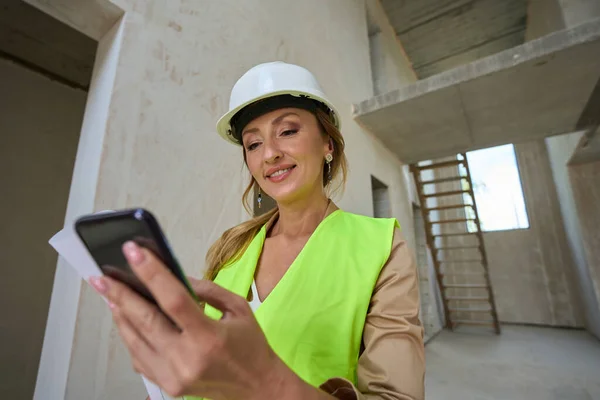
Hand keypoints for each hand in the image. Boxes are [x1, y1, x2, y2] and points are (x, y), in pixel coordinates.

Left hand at [88, 241, 300, 398]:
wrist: (256, 389)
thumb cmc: (250, 346)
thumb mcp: (238, 309)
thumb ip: (207, 290)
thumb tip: (175, 277)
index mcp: (209, 337)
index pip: (173, 300)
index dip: (151, 273)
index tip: (133, 252)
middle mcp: (187, 359)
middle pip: (145, 321)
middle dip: (120, 294)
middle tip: (102, 276)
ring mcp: (174, 376)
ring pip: (135, 340)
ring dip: (120, 314)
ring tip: (109, 294)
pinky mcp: (167, 386)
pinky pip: (139, 359)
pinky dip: (130, 337)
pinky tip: (126, 320)